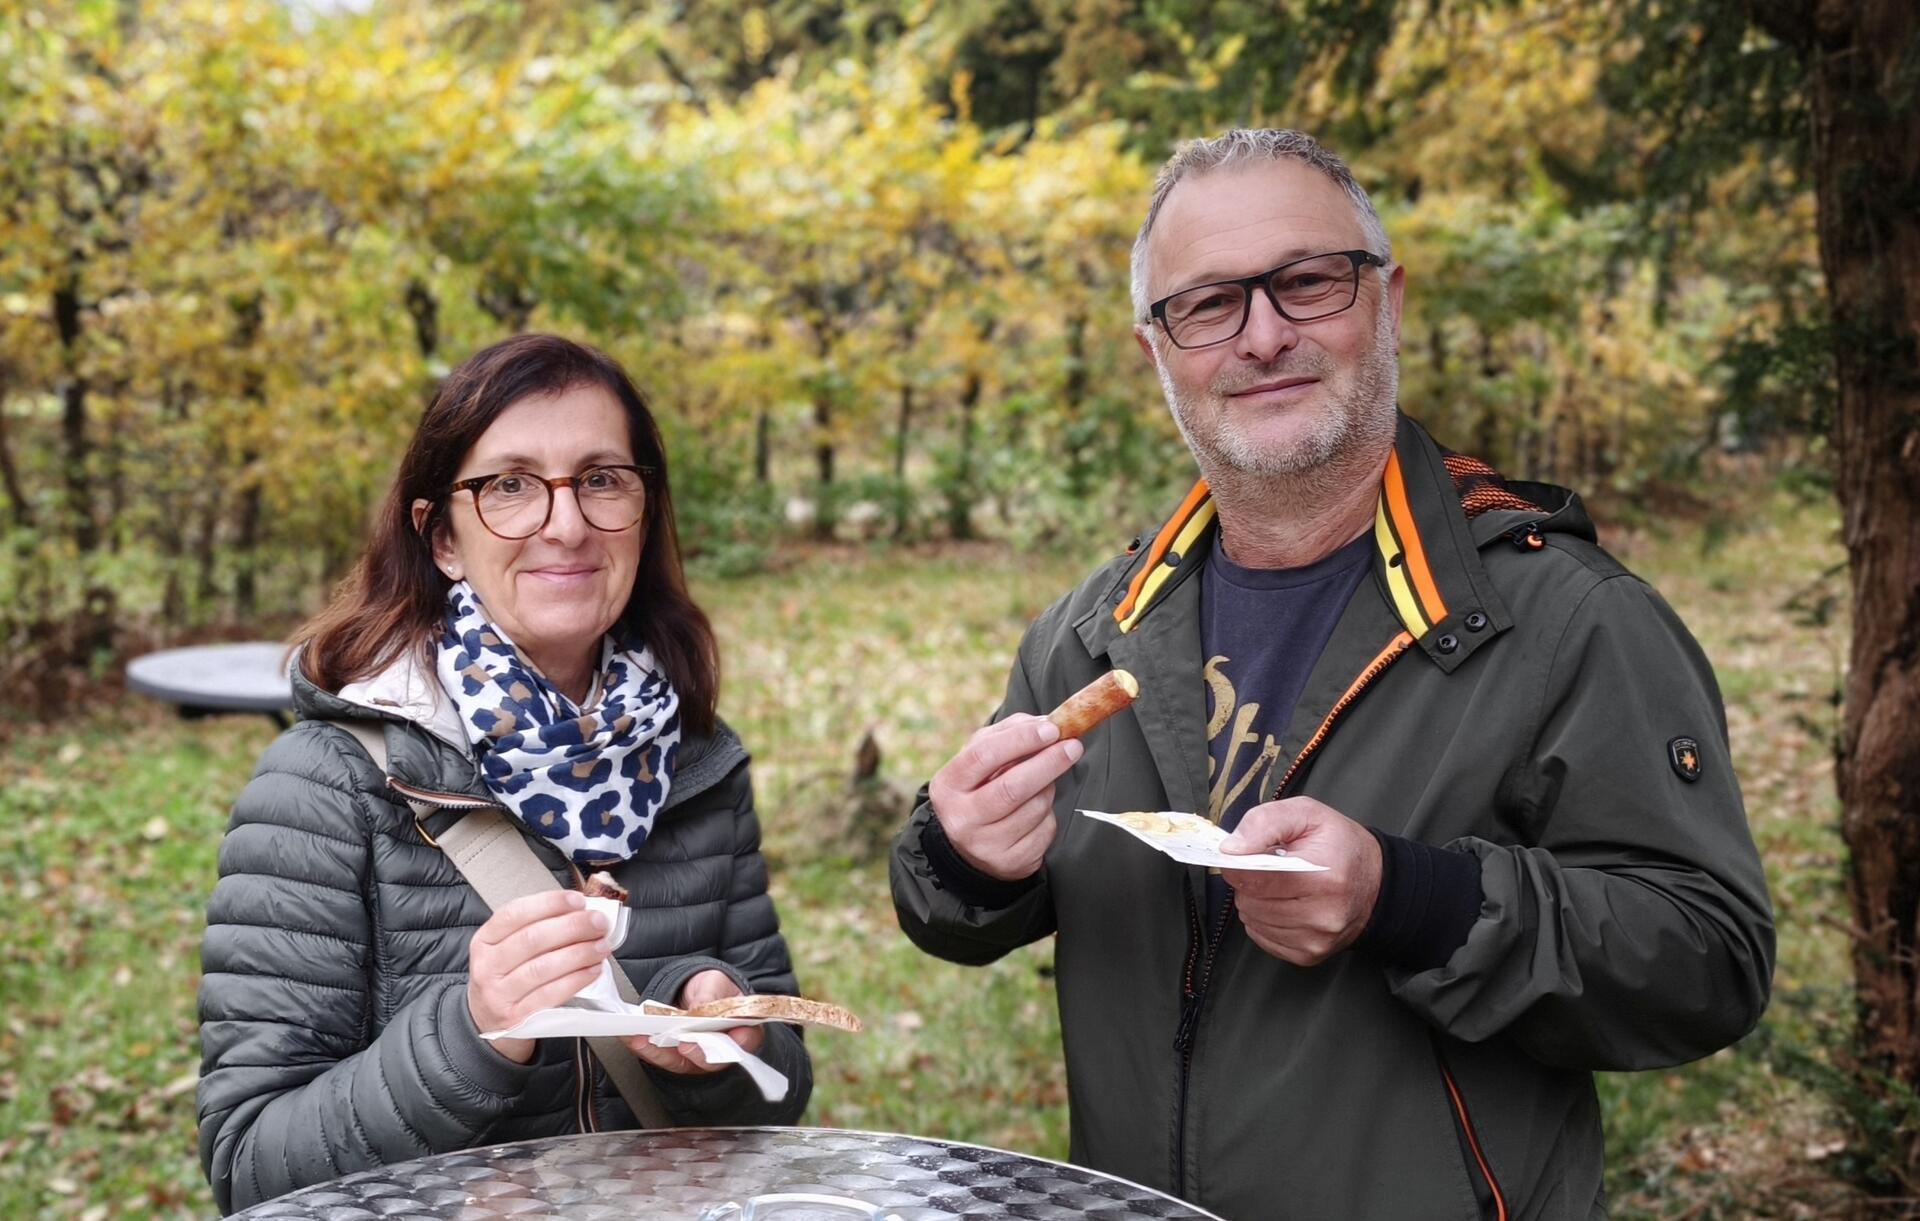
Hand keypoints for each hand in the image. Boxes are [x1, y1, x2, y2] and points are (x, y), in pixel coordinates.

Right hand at [467, 890, 612, 1063]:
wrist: (487, 1021)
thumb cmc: (506, 976)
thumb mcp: (507, 948)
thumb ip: (538, 927)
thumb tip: (582, 911)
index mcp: (485, 940)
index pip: (515, 914)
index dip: (549, 903)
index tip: (578, 900)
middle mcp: (487, 966)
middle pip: (532, 939)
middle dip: (572, 927)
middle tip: (599, 922)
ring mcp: (498, 994)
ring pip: (542, 968)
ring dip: (578, 954)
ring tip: (601, 946)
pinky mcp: (515, 1017)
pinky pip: (550, 995)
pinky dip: (575, 980)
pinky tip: (593, 970)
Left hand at [622, 969, 764, 1074]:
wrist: (693, 990)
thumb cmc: (712, 988)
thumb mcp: (714, 982)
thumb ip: (711, 995)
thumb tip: (700, 1009)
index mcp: (742, 1029)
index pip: (744, 1042)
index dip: (736, 1043)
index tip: (723, 1037)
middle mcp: (721, 1050)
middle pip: (712, 1060)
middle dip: (694, 1052)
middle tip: (682, 1043)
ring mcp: (697, 1056)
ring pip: (682, 1062)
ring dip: (661, 1052)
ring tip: (644, 1039)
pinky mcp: (676, 1057)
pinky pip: (662, 1058)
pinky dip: (647, 1049)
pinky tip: (634, 1039)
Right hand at [928, 714, 1082, 881]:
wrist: (966, 846)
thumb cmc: (979, 789)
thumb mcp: (979, 758)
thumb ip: (1007, 734)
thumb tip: (1045, 723)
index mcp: (949, 785)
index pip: (984, 756)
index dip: (1020, 740)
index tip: (1051, 730)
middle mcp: (962, 819)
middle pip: (1012, 787)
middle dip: (1048, 763)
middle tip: (1073, 747)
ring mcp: (985, 845)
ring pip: (1035, 809)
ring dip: (1049, 790)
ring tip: (1044, 783)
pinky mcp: (1010, 864)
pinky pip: (1045, 832)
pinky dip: (1049, 816)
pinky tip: (1037, 812)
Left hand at [1218, 797, 1382, 966]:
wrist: (1375, 881)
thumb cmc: (1339, 845)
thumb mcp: (1306, 814)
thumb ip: (1264, 823)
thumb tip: (1231, 848)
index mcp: (1323, 877)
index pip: (1254, 879)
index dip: (1240, 864)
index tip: (1243, 854)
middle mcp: (1323, 915)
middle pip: (1249, 901)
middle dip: (1251, 881)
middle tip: (1272, 868)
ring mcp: (1316, 939)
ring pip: (1252, 920)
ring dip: (1257, 900)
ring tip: (1282, 885)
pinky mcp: (1308, 954)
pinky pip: (1261, 936)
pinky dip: (1265, 919)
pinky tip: (1285, 904)